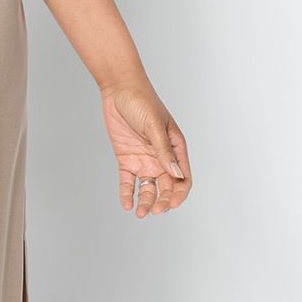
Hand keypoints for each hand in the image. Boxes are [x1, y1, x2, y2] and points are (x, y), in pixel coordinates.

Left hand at [101, 82, 189, 220]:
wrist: (119, 89)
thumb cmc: (142, 101)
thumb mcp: (154, 126)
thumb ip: (163, 151)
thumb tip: (176, 175)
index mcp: (176, 149)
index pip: (183, 179)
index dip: (179, 195)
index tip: (169, 204)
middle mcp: (162, 158)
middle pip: (166, 188)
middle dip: (162, 202)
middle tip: (153, 211)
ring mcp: (144, 159)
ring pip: (148, 188)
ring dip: (146, 202)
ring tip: (139, 213)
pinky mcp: (127, 159)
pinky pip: (128, 182)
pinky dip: (128, 194)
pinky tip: (126, 204)